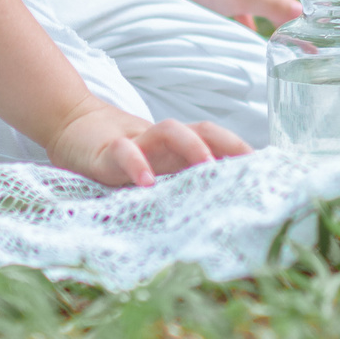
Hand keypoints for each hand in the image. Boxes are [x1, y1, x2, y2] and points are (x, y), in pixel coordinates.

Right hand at [45, 97, 251, 188]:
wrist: (71, 128)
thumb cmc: (120, 156)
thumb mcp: (152, 171)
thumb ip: (178, 183)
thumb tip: (219, 210)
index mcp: (176, 150)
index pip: (215, 141)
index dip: (240, 150)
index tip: (268, 168)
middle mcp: (162, 143)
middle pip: (202, 131)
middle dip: (228, 143)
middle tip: (249, 164)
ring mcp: (136, 144)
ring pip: (170, 131)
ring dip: (191, 146)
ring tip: (206, 166)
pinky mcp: (106, 151)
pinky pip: (124, 154)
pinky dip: (136, 164)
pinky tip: (146, 182)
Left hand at [146, 0, 301, 29]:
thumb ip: (272, 5)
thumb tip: (301, 13)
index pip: (287, 0)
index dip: (297, 20)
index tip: (308, 42)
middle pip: (273, 1)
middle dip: (283, 21)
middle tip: (296, 45)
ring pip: (254, 5)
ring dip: (264, 22)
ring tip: (273, 42)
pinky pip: (237, 8)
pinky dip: (244, 20)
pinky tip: (243, 30)